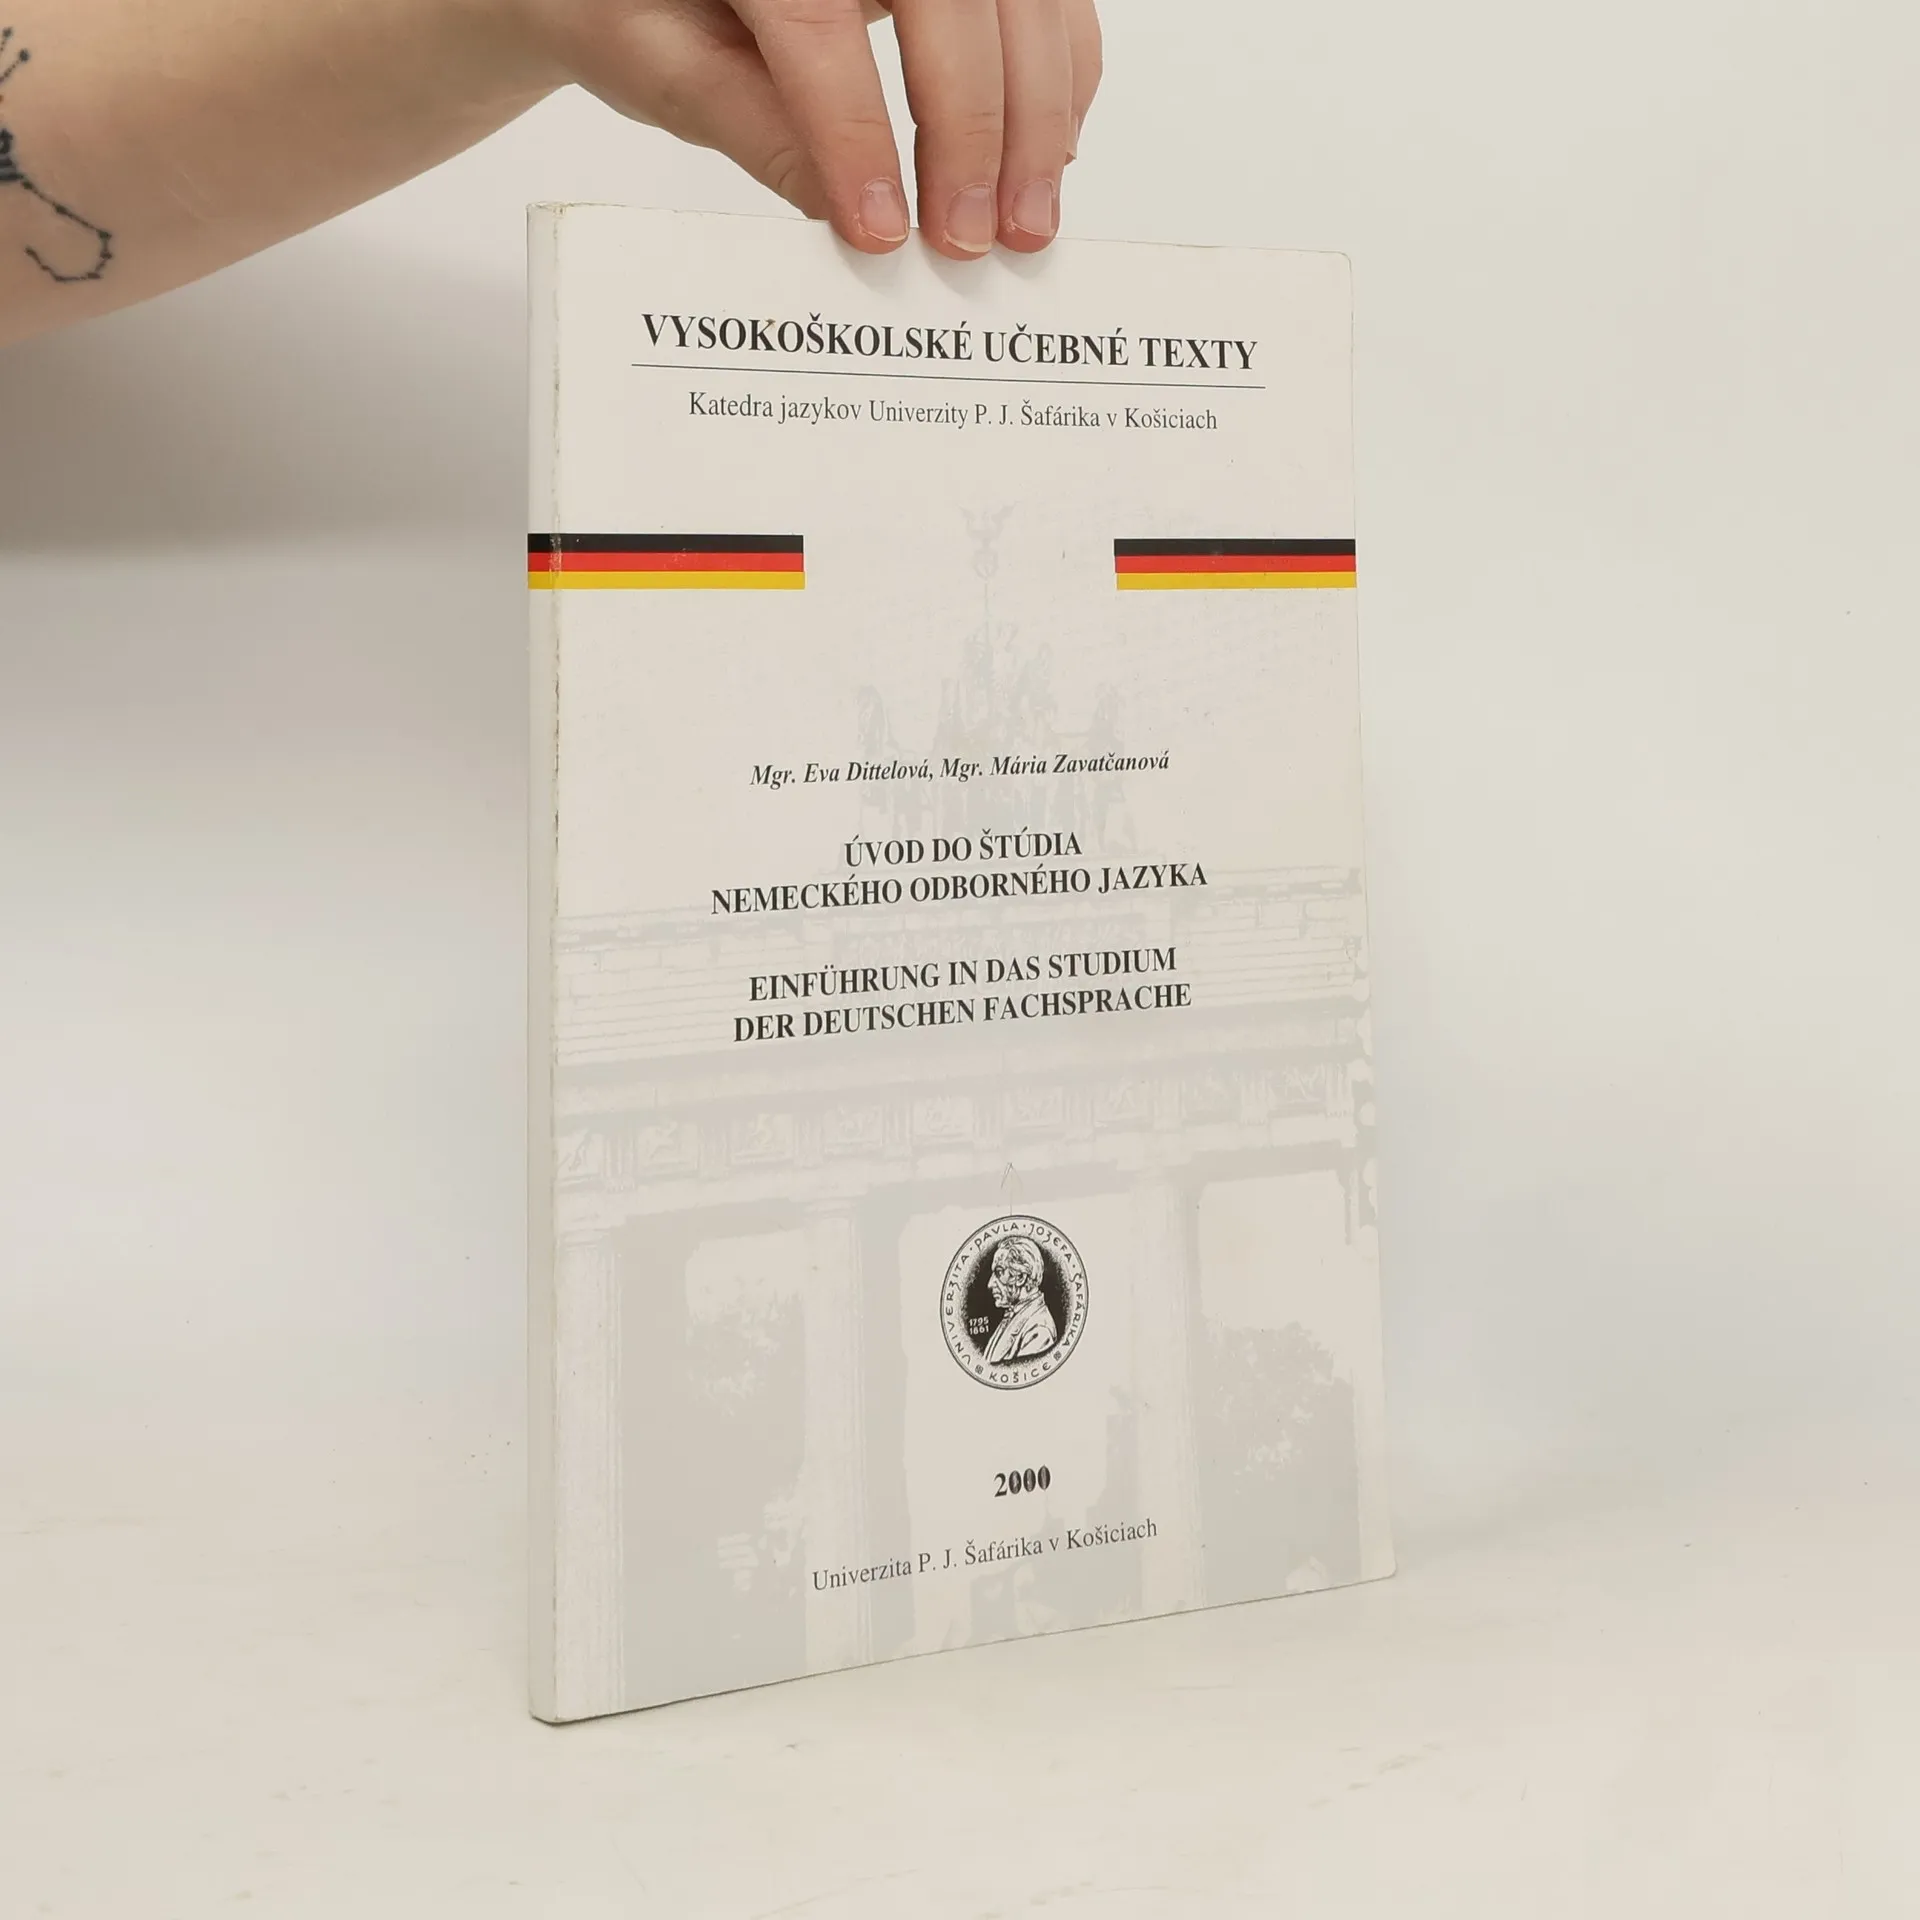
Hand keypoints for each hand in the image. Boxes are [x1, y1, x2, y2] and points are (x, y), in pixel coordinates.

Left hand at [528, 0, 1101, 259]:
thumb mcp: (658, 57)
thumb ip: (748, 122)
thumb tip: (841, 208)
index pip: (818, 19)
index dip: (857, 133)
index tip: (880, 231)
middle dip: (971, 130)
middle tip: (968, 241)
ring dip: (1037, 114)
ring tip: (1024, 220)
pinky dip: (1060, 75)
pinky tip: (1041, 157)